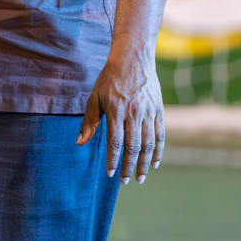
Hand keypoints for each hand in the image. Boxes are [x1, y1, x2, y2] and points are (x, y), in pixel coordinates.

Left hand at [77, 52, 165, 184]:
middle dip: (128, 166)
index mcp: (116, 110)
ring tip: (139, 177)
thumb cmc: (109, 79)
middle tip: (124, 181)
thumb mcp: (94, 97)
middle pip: (133, 147)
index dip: (113, 160)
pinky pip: (160, 136)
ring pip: (148, 144)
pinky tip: (154, 163)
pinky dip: (158, 151)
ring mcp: (149, 113)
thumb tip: (80, 143)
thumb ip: (89, 121)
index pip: (115, 142)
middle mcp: (135, 113)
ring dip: (144, 164)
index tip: (110, 174)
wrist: (133, 60)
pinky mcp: (159, 111)